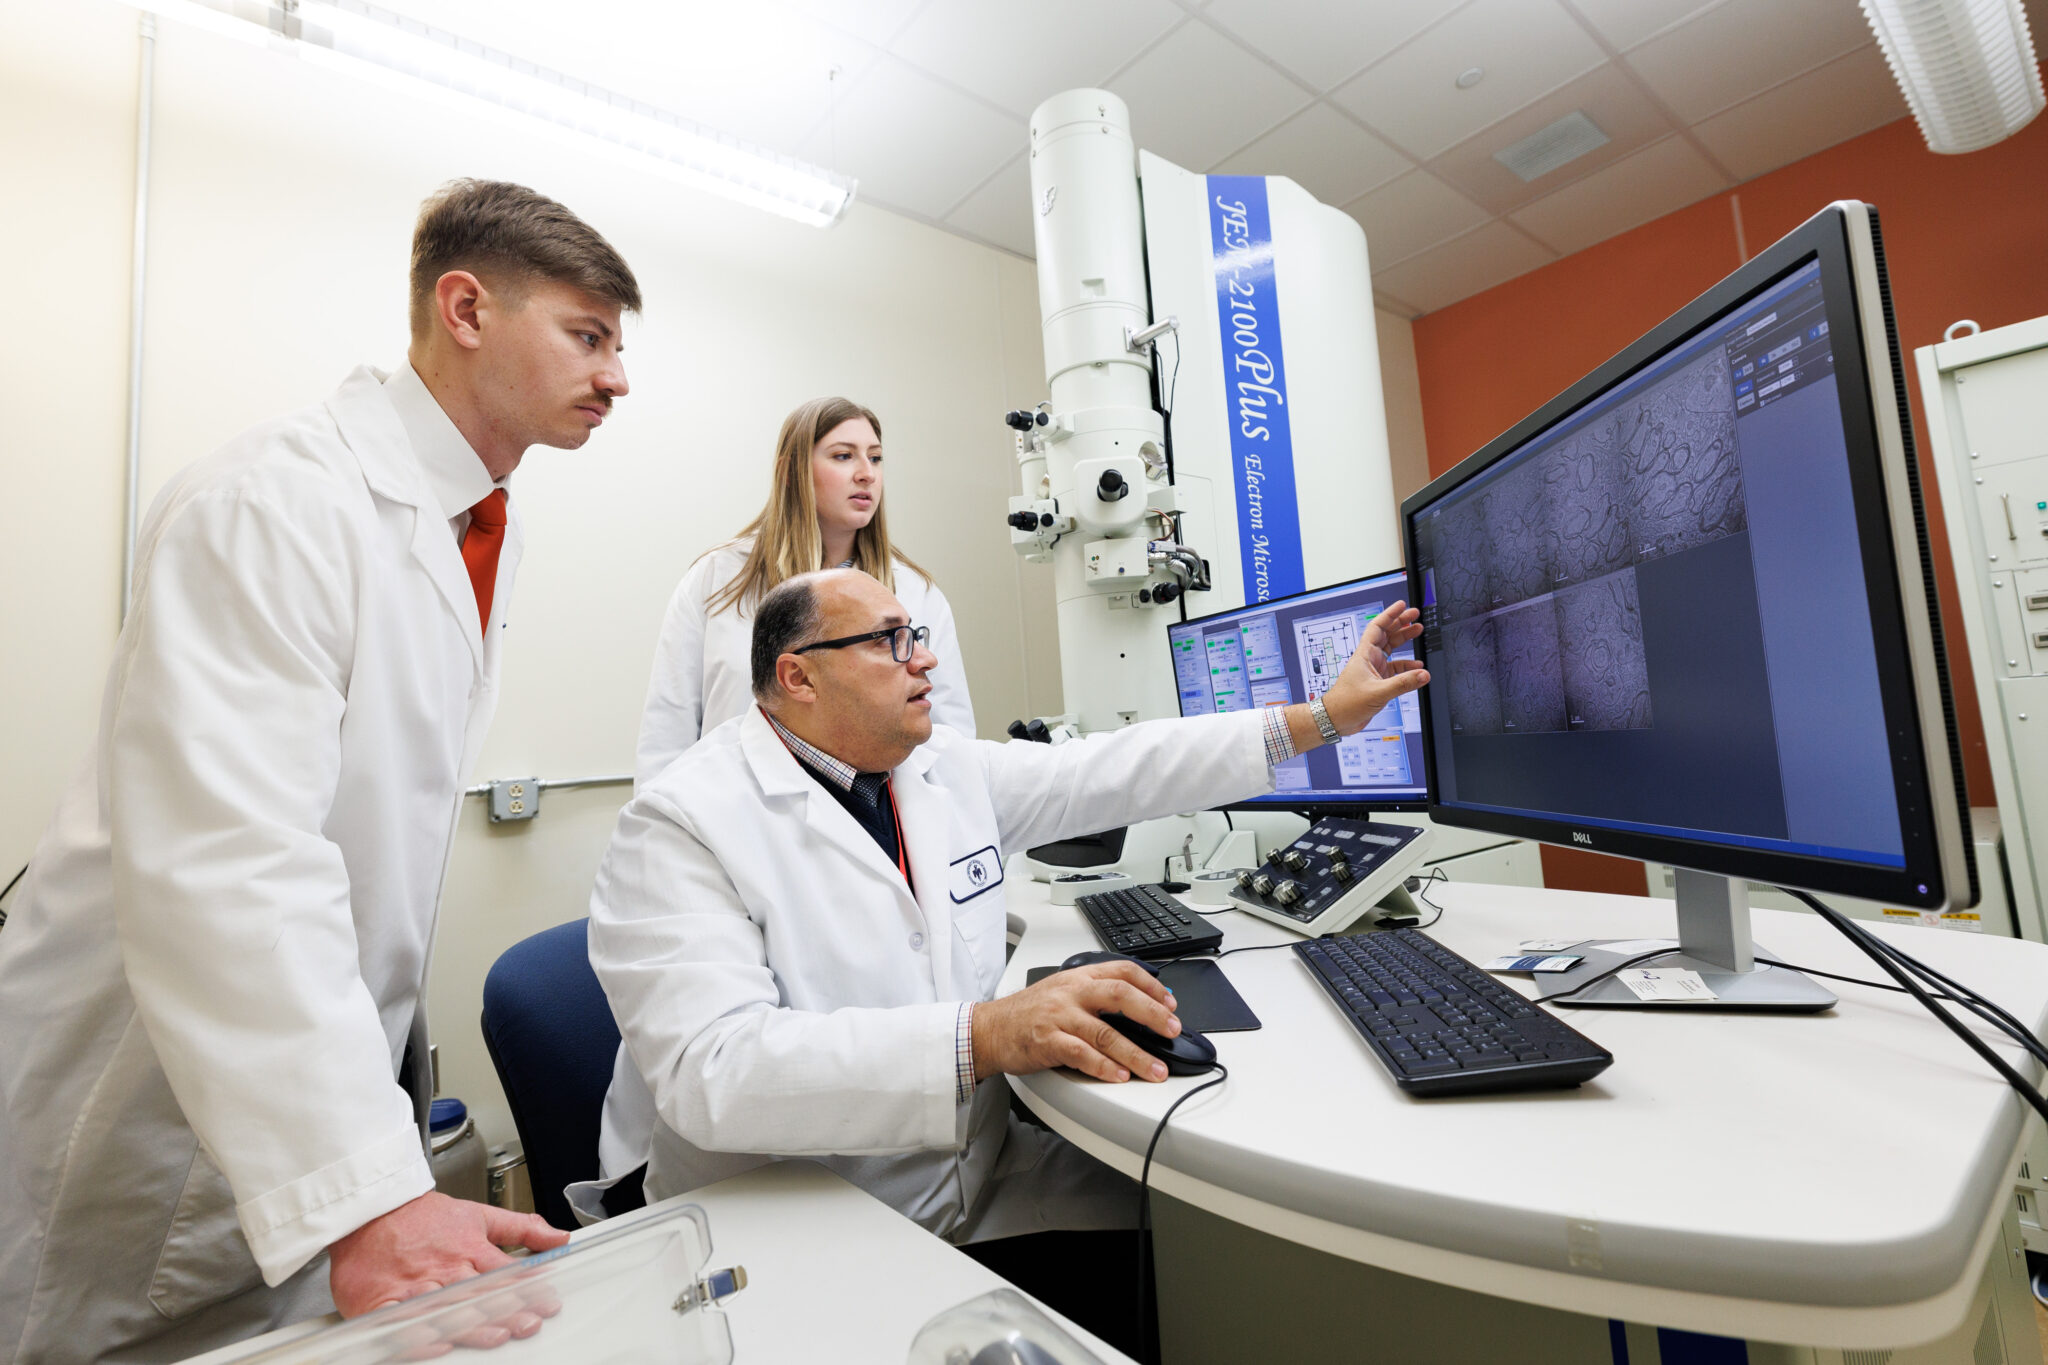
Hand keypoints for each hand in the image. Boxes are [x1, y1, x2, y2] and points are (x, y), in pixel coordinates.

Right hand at [329, 1191, 568, 1338]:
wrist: (368, 1210)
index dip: (529, 1288)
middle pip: (478, 1294)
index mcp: (468, 1249)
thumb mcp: (478, 1215)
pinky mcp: (380, 1303)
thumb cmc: (422, 1218)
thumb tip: (560, 1238)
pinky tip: (436, 1345)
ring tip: (496, 1335)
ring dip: (471, 1325)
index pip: (505, 1272)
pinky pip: (398, 1323)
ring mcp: (412, 1287)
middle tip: (528, 1324)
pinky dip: (416, 1336)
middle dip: (506, 1310)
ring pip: (445, 1309)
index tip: (548, 1303)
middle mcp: (443, 1270)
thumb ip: (521, 1229)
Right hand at [971, 961, 1180, 1083]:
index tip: (1171, 1003)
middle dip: (1153, 1013)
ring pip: (1106, 1032)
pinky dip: (1104, 1066)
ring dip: (1136, 1053)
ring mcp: (1059, 1017)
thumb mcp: (1064, 991)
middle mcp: (1072, 993)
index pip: (1123, 971)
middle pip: (1120, 995)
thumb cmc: (1029, 1012)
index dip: (1152, 985)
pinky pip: (1081, 1054)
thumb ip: (1096, 994)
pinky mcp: (1047, 1041)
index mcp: (1079, 977)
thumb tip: (1141, 1007)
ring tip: (1155, 1068)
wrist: (990, 1028)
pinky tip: (1120, 1075)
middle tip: (1173, 1030)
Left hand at [1321, 600, 1428, 734]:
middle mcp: (1369, 659)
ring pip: (1392, 649)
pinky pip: (1395, 669)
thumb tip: (1423, 674)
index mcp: (1365, 655)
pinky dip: (1406, 667)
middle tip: (1415, 615)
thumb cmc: (1346, 703)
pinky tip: (1416, 668)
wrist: (1336, 719)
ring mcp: (1374, 670)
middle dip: (1401, 623)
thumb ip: (1403, 684)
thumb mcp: (1377, 692)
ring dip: (1404, 640)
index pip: (1378, 627)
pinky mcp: (1378, 682)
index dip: (1390, 614)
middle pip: (1387, 634)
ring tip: (1418, 631)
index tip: (1403, 605)